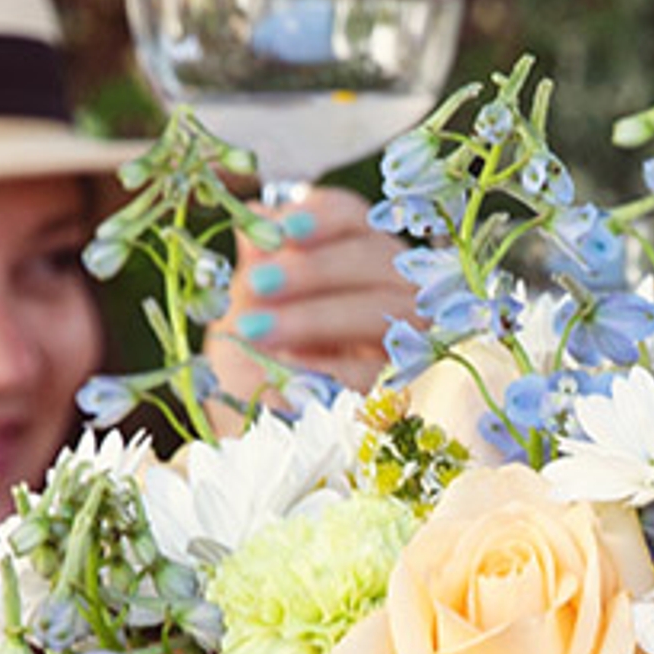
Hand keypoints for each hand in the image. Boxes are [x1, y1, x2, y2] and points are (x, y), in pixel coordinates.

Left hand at [203, 204, 412, 402]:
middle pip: (376, 259)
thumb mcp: (245, 312)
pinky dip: (335, 369)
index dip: (322, 217)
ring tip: (255, 331)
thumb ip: (256, 267)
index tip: (280, 230)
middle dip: (313, 268)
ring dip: (317, 316)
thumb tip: (255, 220)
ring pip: (386, 311)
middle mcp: (392, 291)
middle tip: (256, 284)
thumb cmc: (254, 363)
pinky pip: (381, 374)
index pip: (354, 220)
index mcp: (353, 259)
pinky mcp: (407, 395)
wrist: (256, 435)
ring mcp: (409, 342)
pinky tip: (290, 370)